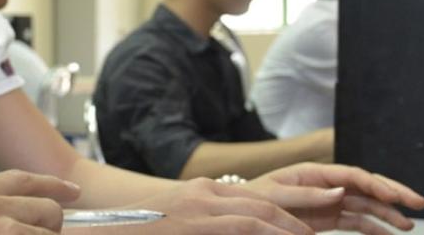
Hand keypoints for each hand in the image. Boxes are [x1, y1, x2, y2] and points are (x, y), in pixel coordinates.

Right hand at [79, 178, 316, 233]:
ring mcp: (199, 207)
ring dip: (287, 229)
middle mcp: (203, 194)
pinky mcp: (194, 222)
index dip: (283, 212)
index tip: (303, 226)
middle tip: (315, 233)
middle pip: (262, 203)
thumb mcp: (180, 220)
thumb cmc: (142, 229)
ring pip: (257, 214)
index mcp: (201, 192)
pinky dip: (268, 234)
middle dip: (294, 218)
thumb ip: (206, 223)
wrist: (108, 229)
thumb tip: (230, 229)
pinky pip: (242, 228)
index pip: (252, 199)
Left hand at [247, 162, 423, 233]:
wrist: (242, 212)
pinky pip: (357, 222)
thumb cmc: (254, 199)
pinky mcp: (329, 218)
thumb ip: (306, 193)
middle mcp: (326, 184)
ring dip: (388, 214)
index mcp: (313, 173)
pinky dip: (374, 228)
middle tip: (418, 203)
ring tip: (408, 225)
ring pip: (367, 205)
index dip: (375, 184)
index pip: (352, 175)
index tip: (395, 196)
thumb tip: (340, 190)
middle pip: (366, 186)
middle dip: (393, 193)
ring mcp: (330, 201)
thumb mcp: (275, 195)